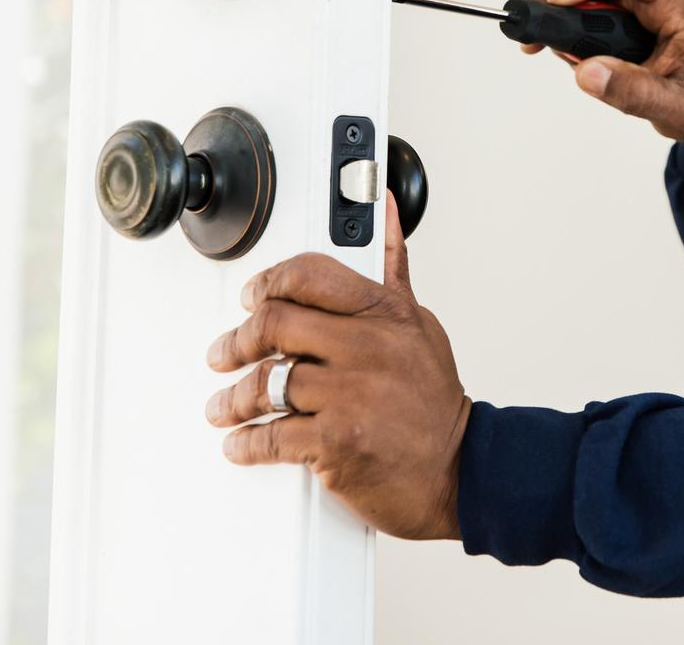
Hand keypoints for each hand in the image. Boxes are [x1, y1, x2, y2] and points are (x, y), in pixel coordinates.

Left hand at [203, 192, 469, 540]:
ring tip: (225, 406)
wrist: (459, 471)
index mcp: (384, 313)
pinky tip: (242, 442)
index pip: (309, 275)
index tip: (252, 296)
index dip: (269, 282)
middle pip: (274, 324)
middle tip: (225, 353)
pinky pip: (272, 436)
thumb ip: (392, 272)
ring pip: (266, 383)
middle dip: (237, 341)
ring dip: (233, 399)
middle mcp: (366, 348)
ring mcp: (350, 395)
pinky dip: (247, 443)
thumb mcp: (419, 325)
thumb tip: (385, 213)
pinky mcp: (336, 443)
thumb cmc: (434, 402)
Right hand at [524, 0, 683, 142]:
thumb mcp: (680, 108)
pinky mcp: (633, 14)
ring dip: (562, 6)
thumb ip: (635, 92)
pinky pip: (595, 3)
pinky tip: (567, 50)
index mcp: (679, 2)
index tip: (558, 2)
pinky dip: (572, 21)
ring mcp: (645, 1)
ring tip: (542, 44)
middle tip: (534, 29)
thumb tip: (584, 73)